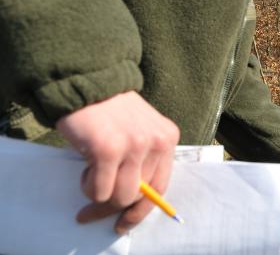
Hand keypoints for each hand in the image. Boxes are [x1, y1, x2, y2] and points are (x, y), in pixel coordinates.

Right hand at [56, 91, 179, 233]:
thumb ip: (143, 159)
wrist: (87, 82)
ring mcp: (133, 146)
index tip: (124, 222)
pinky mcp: (108, 150)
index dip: (142, 210)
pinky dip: (88, 185)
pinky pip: (98, 190)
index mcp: (168, 137)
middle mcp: (156, 142)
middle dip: (113, 207)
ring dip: (99, 193)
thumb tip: (133, 200)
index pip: (161, 186)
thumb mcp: (139, 130)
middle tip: (91, 207)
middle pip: (138, 196)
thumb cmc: (109, 110)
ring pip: (118, 197)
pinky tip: (86, 165)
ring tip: (91, 172)